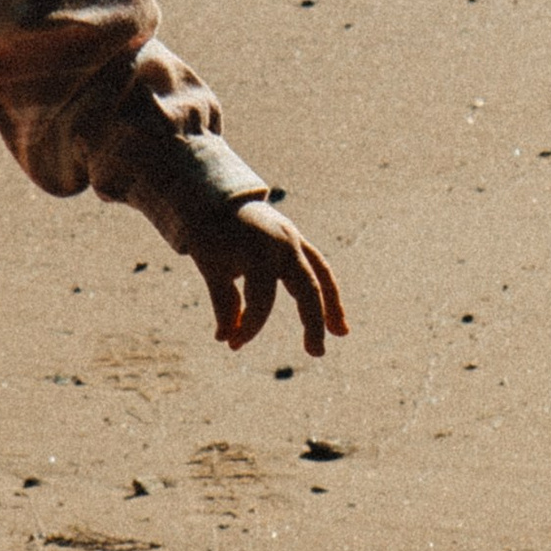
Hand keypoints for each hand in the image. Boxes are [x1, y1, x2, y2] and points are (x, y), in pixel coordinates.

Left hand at [186, 198, 348, 354]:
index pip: (262, 301)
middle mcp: (283, 244)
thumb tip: (226, 339)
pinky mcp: (297, 240)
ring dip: (331, 305)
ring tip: (340, 333)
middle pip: (307, 288)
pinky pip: (318, 266)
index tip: (233, 343)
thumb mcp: (212, 269)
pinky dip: (326, 288)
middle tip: (315, 353)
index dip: (249, 326)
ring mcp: (294, 240)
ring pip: (320, 276)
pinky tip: (332, 314)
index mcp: (258, 251)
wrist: (216, 197)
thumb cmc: (210, 235)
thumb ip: (224, 304)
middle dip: (312, 322)